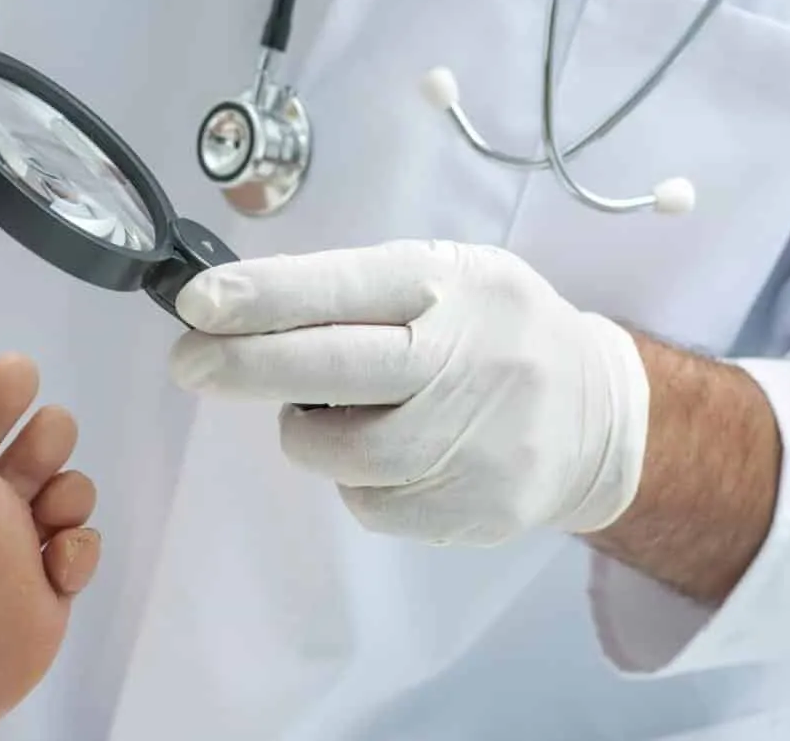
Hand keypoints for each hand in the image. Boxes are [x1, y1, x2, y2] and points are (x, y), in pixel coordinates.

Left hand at [0, 288, 99, 736]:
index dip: (6, 389)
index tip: (15, 370)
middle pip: (39, 450)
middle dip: (50, 434)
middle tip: (43, 432)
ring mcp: (13, 550)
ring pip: (67, 498)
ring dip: (71, 488)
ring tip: (51, 499)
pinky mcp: (38, 598)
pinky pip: (77, 560)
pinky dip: (78, 550)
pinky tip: (55, 555)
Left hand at [168, 240, 650, 545]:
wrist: (600, 416)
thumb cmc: (493, 333)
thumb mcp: (443, 279)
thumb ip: (355, 294)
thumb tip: (237, 315)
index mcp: (454, 285)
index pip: (345, 286)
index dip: (264, 297)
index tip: (196, 303)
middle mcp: (468, 359)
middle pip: (334, 369)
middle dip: (246, 366)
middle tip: (189, 363)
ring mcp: (477, 441)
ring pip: (341, 451)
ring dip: (308, 432)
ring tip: (334, 411)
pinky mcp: (475, 509)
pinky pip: (370, 502)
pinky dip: (357, 479)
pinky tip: (393, 453)